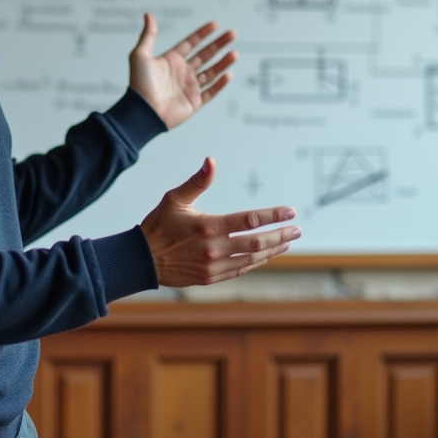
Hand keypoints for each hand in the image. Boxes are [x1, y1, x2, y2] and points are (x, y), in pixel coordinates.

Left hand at [129, 14, 237, 129]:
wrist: (143, 111)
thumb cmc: (139, 84)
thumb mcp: (140, 55)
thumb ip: (148, 36)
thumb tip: (148, 15)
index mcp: (171, 60)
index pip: (191, 43)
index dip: (203, 33)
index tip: (215, 24)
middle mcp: (182, 72)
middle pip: (205, 55)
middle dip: (219, 44)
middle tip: (232, 34)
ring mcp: (189, 87)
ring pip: (211, 72)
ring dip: (223, 63)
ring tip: (234, 53)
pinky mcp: (194, 102)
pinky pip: (211, 92)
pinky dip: (220, 84)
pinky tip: (228, 74)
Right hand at [140, 157, 299, 286]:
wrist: (141, 259)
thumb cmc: (158, 225)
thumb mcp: (174, 199)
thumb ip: (197, 181)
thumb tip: (211, 161)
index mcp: (208, 225)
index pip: (249, 220)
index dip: (273, 215)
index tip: (290, 212)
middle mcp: (214, 247)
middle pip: (257, 242)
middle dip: (280, 235)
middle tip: (297, 229)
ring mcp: (214, 265)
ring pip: (252, 258)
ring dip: (273, 250)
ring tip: (287, 242)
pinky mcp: (210, 277)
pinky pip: (240, 270)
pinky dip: (256, 262)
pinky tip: (266, 256)